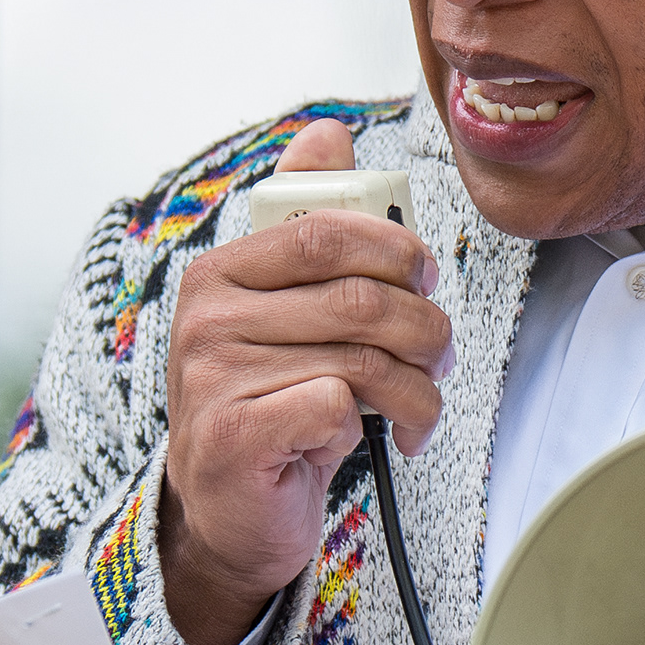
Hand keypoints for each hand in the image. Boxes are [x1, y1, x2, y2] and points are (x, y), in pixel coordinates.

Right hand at [161, 116, 455, 644]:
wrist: (230, 511)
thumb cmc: (272, 403)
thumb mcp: (290, 310)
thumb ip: (310, 225)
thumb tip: (328, 133)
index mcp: (220, 271)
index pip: (323, 229)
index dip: (395, 247)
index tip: (427, 276)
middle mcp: (205, 317)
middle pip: (357, 297)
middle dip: (424, 326)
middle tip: (440, 353)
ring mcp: (212, 377)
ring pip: (361, 357)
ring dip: (417, 388)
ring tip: (420, 405)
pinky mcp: (234, 435)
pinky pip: (338, 405)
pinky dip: (379, 426)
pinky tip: (376, 439)